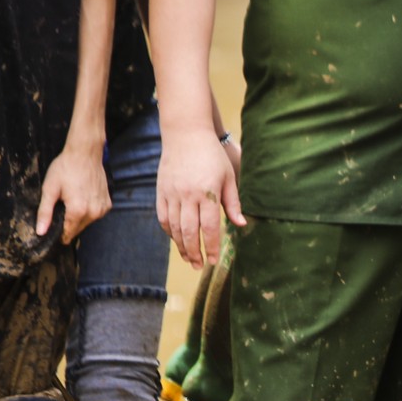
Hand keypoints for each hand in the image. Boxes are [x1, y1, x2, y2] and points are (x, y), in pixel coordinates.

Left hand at [36, 136, 111, 242]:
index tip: (54, 228)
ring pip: (87, 222)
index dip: (59, 233)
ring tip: (73, 199)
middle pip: (78, 229)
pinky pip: (95, 214)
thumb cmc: (65, 168)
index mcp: (78, 211)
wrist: (85, 154)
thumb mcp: (50, 189)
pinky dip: (89, 210)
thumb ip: (45, 212)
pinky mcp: (107, 204)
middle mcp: (93, 213)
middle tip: (62, 206)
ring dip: (79, 217)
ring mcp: (102, 209)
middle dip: (68, 223)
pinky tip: (83, 197)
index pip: (68, 233)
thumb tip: (41, 232)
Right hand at [159, 127, 244, 268]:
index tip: (213, 260)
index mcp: (207, 193)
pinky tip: (176, 240)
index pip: (209, 227)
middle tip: (198, 266)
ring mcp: (172, 193)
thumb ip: (232, 203)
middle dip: (194, 252)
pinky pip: (163, 217)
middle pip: (189, 231)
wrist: (185, 134)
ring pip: (174, 227)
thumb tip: (241, 225)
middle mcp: (187, 195)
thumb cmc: (212, 155)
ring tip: (188, 259)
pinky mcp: (161, 190)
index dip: (210, 246)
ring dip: (180, 246)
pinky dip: (169, 231)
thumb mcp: (228, 177)